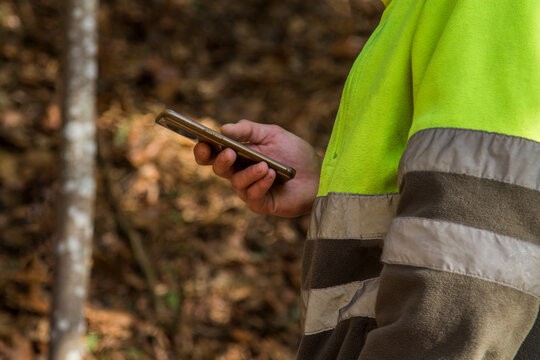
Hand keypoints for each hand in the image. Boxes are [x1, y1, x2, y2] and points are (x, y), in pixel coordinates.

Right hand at [194, 120, 320, 216]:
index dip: (203, 149)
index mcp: (238, 154)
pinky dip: (261, 184)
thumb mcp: (273, 134)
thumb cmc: (294, 153)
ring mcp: (249, 189)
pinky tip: (271, 175)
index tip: (202, 142)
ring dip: (249, 173)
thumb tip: (224, 128)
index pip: (212, 153)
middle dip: (221, 160)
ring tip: (265, 165)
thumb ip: (249, 130)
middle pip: (218, 169)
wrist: (318, 174)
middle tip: (230, 153)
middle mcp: (239, 173)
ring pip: (236, 182)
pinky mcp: (261, 204)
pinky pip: (252, 195)